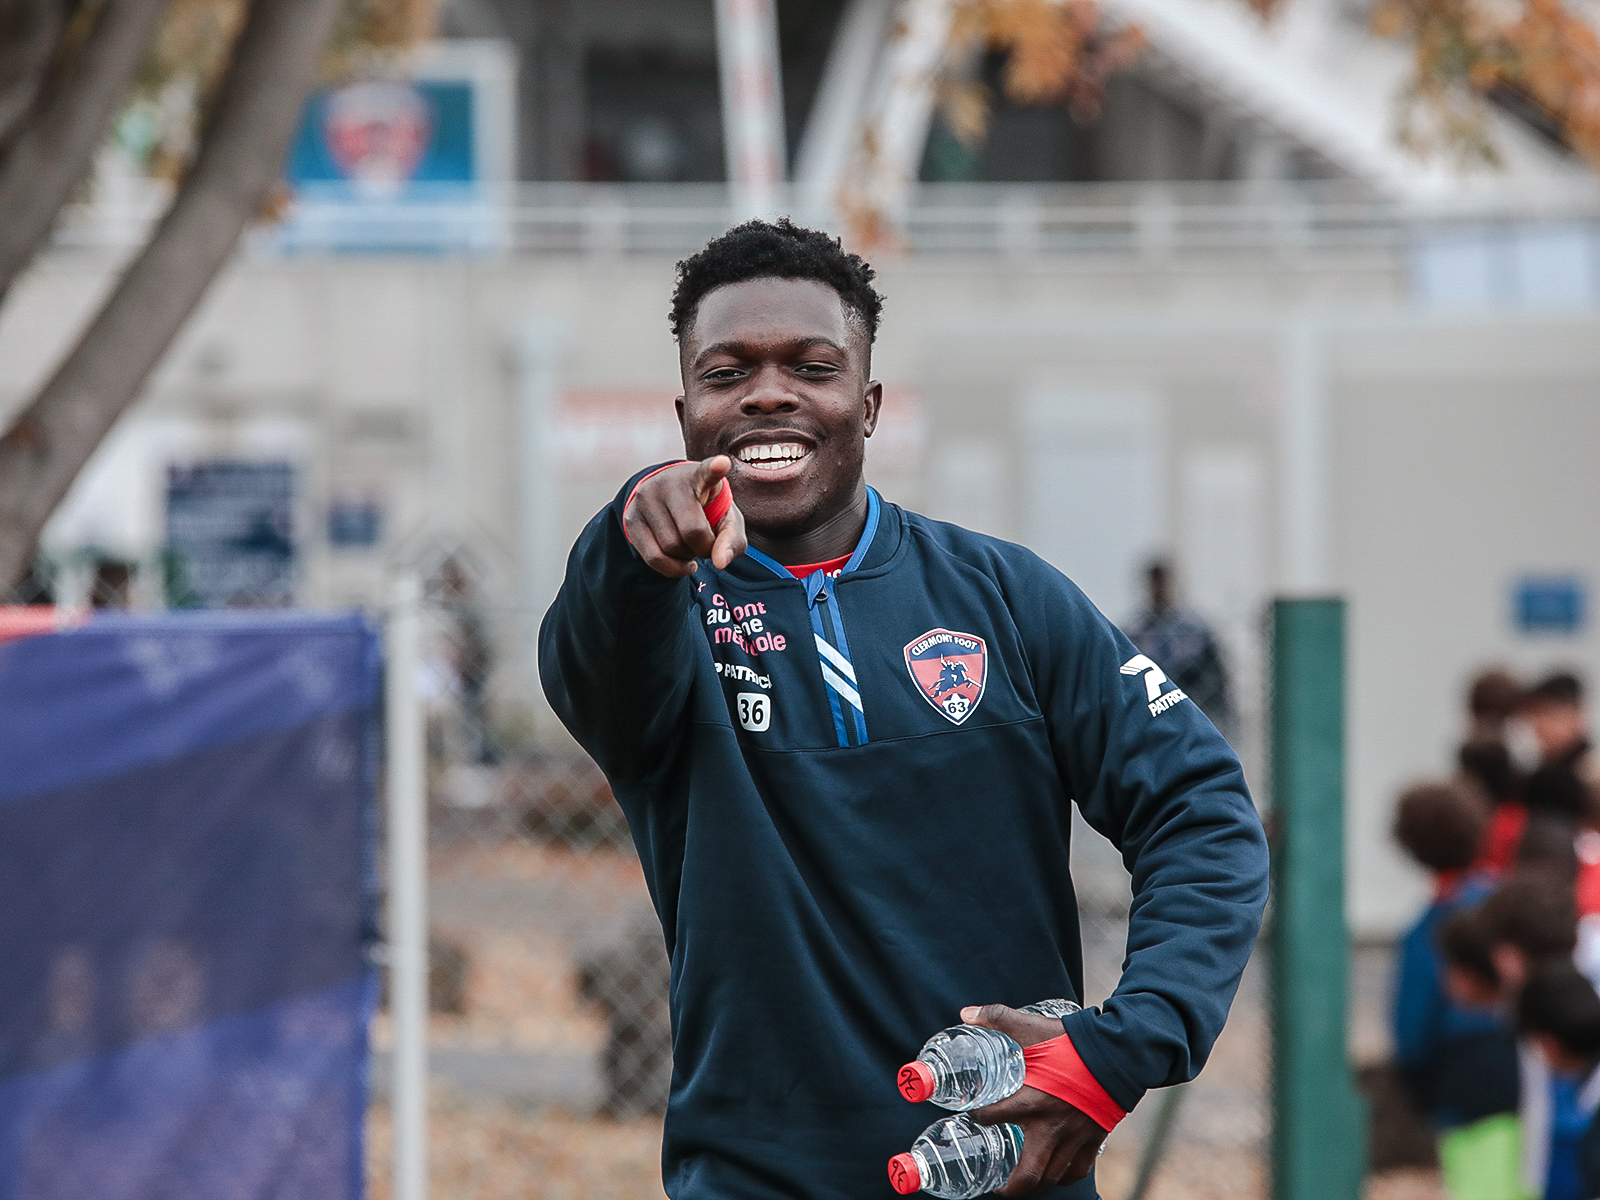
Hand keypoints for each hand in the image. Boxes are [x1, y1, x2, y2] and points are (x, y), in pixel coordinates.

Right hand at [624, 456, 746, 577]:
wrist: (669, 503)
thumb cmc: (706, 512)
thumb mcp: (726, 521)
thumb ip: (732, 541)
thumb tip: (719, 563)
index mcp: (699, 476)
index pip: (708, 471)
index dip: (715, 468)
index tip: (722, 464)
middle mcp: (669, 483)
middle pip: (692, 532)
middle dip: (705, 549)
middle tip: (707, 544)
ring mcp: (646, 498)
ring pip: (671, 548)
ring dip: (687, 558)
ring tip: (690, 547)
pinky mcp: (631, 518)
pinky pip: (653, 558)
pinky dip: (673, 569)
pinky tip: (682, 562)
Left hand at [960, 1004, 1106, 1194]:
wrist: (1118, 1052)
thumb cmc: (1072, 1042)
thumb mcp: (1030, 1027)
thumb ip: (996, 1019)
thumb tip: (967, 1014)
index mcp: (1030, 1101)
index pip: (991, 1119)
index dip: (976, 1119)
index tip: (971, 1118)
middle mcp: (1051, 1127)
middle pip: (1029, 1174)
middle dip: (1011, 1187)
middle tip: (997, 1185)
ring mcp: (1075, 1137)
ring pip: (1053, 1176)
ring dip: (1036, 1184)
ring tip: (1022, 1183)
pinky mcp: (1094, 1139)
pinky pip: (1078, 1170)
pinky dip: (1065, 1177)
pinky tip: (1056, 1174)